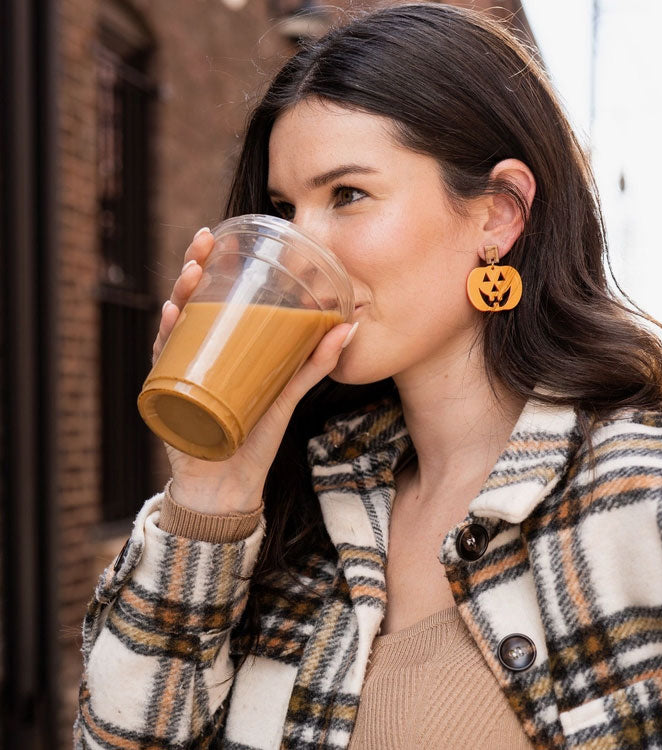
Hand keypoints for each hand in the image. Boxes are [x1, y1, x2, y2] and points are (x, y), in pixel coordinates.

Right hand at [153, 227, 357, 514]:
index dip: (216, 266)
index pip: (216, 298)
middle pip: (191, 304)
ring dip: (179, 296)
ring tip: (193, 274)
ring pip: (174, 326)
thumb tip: (349, 328)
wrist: (230, 485)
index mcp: (223, 347)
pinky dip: (166, 339)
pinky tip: (170, 318)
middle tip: (204, 244)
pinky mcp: (172, 397)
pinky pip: (164, 364)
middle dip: (194, 270)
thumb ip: (314, 363)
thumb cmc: (255, 436)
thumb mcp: (287, 394)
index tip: (223, 237)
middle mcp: (198, 354)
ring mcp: (181, 373)